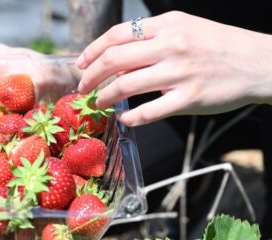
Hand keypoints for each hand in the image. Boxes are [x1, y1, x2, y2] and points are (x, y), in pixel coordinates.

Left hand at [77, 11, 271, 125]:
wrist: (258, 62)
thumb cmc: (219, 45)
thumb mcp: (185, 29)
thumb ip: (152, 40)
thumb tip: (118, 60)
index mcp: (167, 25)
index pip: (117, 34)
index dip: (92, 50)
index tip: (81, 64)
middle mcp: (171, 45)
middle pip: (114, 59)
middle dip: (91, 75)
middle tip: (83, 87)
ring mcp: (180, 73)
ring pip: (126, 84)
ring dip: (105, 96)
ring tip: (98, 102)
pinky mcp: (190, 98)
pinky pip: (149, 111)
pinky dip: (131, 117)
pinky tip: (124, 118)